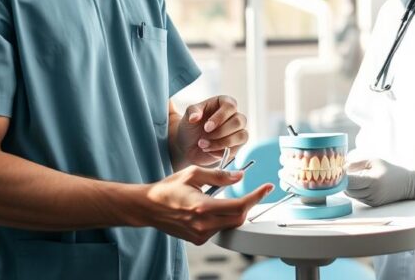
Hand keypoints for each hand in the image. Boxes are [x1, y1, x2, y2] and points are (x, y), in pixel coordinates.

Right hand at [133, 166, 272, 243]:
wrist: (148, 208)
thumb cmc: (168, 189)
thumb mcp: (192, 174)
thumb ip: (218, 175)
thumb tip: (240, 176)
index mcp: (202, 207)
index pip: (239, 205)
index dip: (256, 197)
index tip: (266, 188)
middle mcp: (203, 225)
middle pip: (239, 218)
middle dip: (248, 205)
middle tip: (252, 193)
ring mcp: (200, 235)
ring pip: (230, 225)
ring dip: (234, 211)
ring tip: (220, 198)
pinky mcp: (198, 240)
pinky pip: (219, 229)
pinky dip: (222, 218)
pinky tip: (211, 208)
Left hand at [174, 96, 248, 166]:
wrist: (188, 145)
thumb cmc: (192, 126)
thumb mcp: (189, 115)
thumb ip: (192, 112)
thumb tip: (195, 117)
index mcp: (225, 103)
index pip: (231, 106)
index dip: (220, 117)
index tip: (206, 127)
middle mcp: (235, 115)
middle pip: (238, 121)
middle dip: (220, 132)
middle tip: (203, 138)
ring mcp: (238, 131)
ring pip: (241, 136)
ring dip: (221, 143)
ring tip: (203, 145)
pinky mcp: (237, 146)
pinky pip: (236, 149)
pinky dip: (220, 152)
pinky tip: (208, 151)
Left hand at [344, 158, 414, 206]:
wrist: (407, 184)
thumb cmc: (390, 170)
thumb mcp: (374, 161)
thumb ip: (357, 163)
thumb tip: (342, 167)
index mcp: (373, 181)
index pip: (350, 182)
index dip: (341, 177)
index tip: (338, 170)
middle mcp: (372, 193)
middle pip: (348, 190)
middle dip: (343, 182)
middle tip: (341, 173)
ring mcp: (372, 201)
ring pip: (351, 195)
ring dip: (348, 187)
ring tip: (352, 177)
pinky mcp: (373, 205)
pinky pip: (358, 198)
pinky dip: (355, 191)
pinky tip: (359, 184)